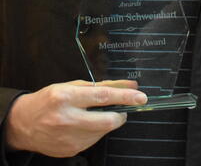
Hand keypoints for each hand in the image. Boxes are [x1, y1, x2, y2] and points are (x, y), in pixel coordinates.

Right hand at [5, 79, 146, 157]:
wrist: (23, 124)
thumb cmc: (49, 100)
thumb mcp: (73, 86)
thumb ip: (102, 86)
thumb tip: (128, 86)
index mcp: (67, 97)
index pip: (103, 97)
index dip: (125, 97)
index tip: (140, 97)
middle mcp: (67, 119)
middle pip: (107, 120)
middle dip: (120, 114)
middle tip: (121, 109)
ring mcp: (68, 138)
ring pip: (102, 132)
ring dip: (107, 123)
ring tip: (93, 115)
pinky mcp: (69, 150)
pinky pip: (93, 141)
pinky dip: (95, 132)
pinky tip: (85, 125)